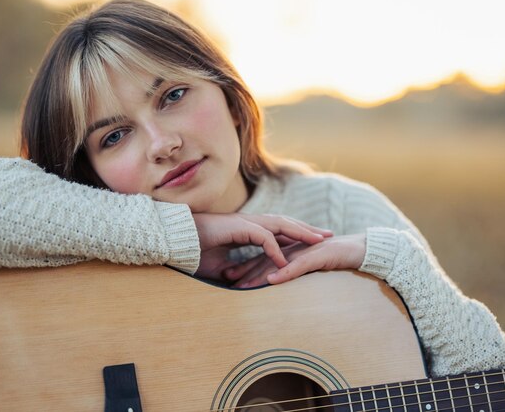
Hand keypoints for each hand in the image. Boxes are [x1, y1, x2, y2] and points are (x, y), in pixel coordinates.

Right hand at [192, 213, 332, 280]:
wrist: (176, 242)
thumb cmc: (195, 252)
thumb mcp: (221, 265)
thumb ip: (237, 269)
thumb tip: (246, 282)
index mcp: (247, 229)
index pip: (279, 229)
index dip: (297, 233)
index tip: (314, 240)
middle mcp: (249, 222)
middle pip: (286, 222)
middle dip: (307, 228)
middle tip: (328, 235)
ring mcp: (244, 223)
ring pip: (279, 225)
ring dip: (300, 232)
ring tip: (318, 241)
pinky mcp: (237, 228)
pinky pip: (262, 237)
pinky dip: (275, 248)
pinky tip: (285, 260)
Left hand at [225, 233, 365, 287]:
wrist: (361, 249)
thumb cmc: (337, 258)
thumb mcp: (311, 264)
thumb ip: (295, 268)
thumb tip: (277, 280)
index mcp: (291, 248)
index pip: (264, 257)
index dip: (245, 265)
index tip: (228, 275)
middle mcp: (294, 247)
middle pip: (264, 259)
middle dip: (244, 270)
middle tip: (226, 279)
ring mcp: (305, 251)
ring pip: (277, 263)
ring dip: (258, 275)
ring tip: (242, 287)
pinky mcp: (318, 256)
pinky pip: (299, 266)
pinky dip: (284, 272)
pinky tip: (272, 280)